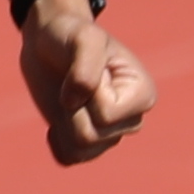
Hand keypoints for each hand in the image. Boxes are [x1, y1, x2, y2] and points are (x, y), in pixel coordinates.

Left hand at [18, 0, 155, 167]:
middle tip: (71, 81)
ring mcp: (111, 133)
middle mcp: (132, 119)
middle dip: (72, 108)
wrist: (50, 41)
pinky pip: (69, 158)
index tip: (84, 67)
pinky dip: (57, 140)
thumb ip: (85, 66)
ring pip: (80, 149)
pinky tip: (58, 118)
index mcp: (143, 94)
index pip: (106, 115)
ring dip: (63, 121)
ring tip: (67, 96)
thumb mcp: (83, 38)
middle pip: (92, 135)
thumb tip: (75, 102)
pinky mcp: (88, 142)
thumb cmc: (72, 34)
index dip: (84, 92)